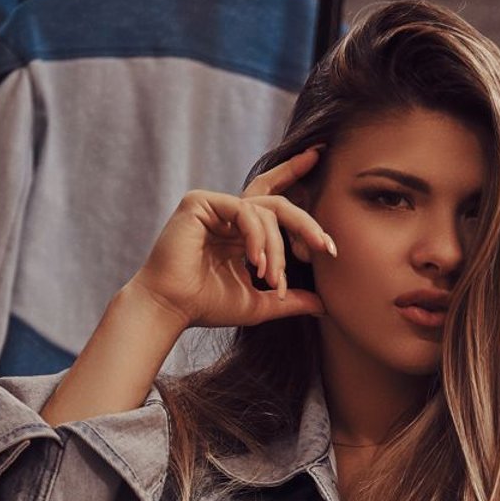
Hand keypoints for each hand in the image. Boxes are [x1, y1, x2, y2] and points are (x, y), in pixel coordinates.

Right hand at [128, 146, 337, 329]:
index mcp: (242, 232)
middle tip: (325, 246)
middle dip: (306, 222)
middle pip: (278, 204)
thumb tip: (324, 306)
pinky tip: (255, 262)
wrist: (172, 307)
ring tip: (271, 278)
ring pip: (265, 214)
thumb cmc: (208, 305)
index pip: (275, 205)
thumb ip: (290, 300)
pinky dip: (256, 237)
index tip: (326, 203)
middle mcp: (230, 215)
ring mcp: (215, 206)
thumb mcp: (259, 303)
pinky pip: (244, 211)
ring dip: (275, 249)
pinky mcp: (200, 202)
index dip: (299, 193)